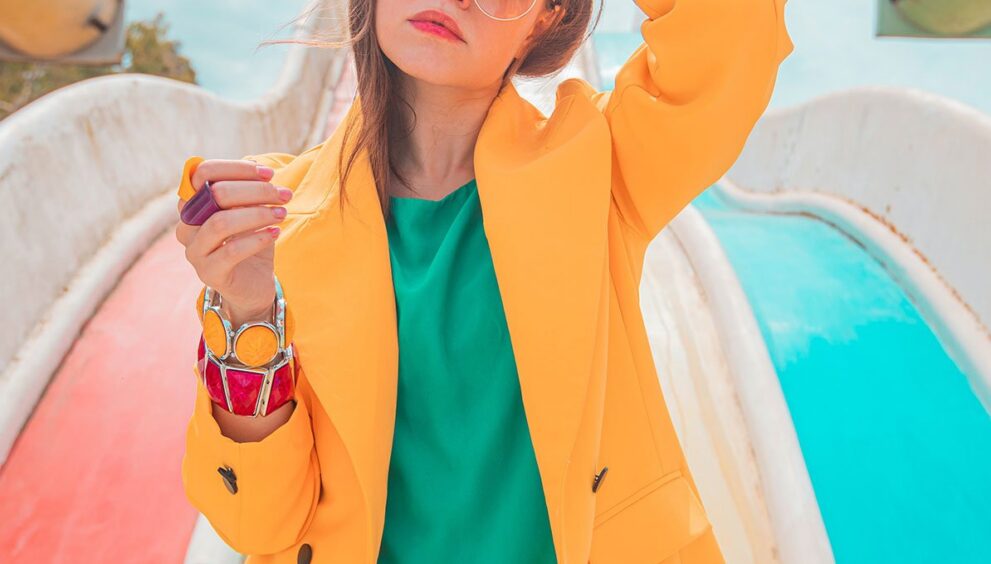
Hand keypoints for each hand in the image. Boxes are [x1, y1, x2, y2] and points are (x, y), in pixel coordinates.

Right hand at [175, 159, 292, 323]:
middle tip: (284, 195)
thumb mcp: (251, 211)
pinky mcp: (208, 273)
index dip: (237, 168)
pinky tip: (275, 233)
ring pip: (221, 222)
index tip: (270, 174)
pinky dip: (257, 238)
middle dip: (255, 191)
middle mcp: (187, 225)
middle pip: (215, 194)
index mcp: (193, 204)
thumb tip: (258, 166)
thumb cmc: (251, 241)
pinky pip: (231, 250)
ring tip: (282, 213)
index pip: (203, 173)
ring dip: (257, 214)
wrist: (254, 284)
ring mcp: (194, 251)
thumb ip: (248, 191)